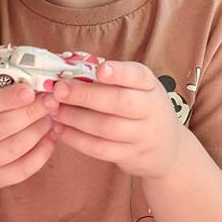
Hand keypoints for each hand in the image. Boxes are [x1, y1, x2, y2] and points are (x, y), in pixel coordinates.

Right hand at [0, 69, 58, 190]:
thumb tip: (11, 51)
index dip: (7, 98)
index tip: (31, 89)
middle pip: (1, 127)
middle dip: (31, 113)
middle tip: (52, 100)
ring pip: (14, 148)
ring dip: (39, 130)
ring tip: (53, 116)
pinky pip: (22, 169)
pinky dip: (42, 153)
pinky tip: (53, 137)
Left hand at [49, 60, 182, 178]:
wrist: (166, 150)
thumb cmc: (142, 109)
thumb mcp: (138, 89)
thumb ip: (112, 79)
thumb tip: (71, 66)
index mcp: (151, 86)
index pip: (138, 76)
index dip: (119, 73)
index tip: (100, 69)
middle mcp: (151, 110)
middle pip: (119, 102)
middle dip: (85, 95)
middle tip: (59, 89)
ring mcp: (142, 136)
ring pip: (106, 127)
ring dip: (75, 118)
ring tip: (54, 110)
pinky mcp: (129, 156)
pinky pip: (100, 149)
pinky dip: (76, 139)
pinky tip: (60, 129)